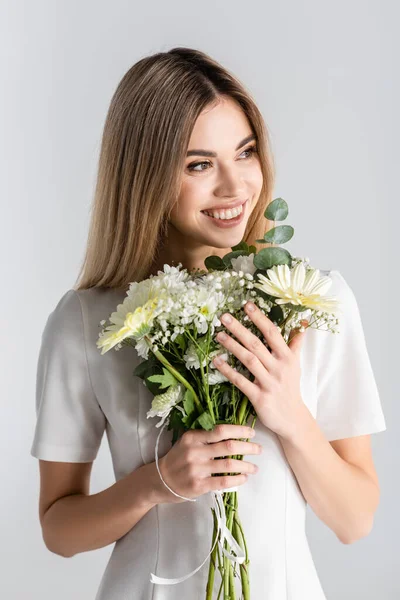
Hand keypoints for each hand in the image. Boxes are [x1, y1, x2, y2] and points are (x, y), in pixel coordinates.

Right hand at [153, 424, 261, 503]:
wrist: (161, 480)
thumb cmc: (179, 458)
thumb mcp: (188, 442)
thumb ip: (206, 437)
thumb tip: (234, 434)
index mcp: (193, 437)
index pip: (221, 430)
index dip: (239, 430)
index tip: (252, 433)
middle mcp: (195, 451)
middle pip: (229, 446)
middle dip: (248, 447)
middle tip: (259, 449)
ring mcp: (197, 469)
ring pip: (229, 464)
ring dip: (246, 465)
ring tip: (255, 467)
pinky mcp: (199, 485)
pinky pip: (224, 481)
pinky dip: (238, 479)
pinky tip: (244, 478)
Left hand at [212, 301, 308, 440]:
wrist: (293, 419)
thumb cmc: (290, 388)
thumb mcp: (295, 365)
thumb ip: (295, 345)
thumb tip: (302, 325)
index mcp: (287, 357)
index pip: (272, 333)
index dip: (259, 318)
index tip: (246, 305)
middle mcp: (279, 368)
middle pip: (257, 344)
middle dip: (240, 328)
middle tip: (224, 316)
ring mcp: (269, 383)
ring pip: (249, 360)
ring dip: (232, 346)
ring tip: (218, 335)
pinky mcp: (259, 398)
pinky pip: (241, 381)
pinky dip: (228, 371)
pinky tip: (217, 361)